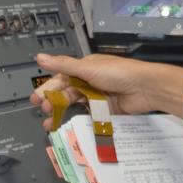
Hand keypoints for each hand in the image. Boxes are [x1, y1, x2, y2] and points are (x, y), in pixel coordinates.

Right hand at [29, 53, 182, 130]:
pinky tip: (69, 126)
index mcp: (85, 68)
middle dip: (53, 102)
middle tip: (43, 112)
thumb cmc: (119, 73)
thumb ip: (63, 65)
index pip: (61, 78)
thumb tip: (40, 57)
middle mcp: (89, 81)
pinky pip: (88, 115)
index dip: (48, 88)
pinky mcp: (104, 109)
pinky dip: (77, 119)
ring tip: (50, 124)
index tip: (36, 99)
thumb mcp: (88, 68)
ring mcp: (97, 96)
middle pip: (66, 93)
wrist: (145, 87)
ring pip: (75, 105)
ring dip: (62, 113)